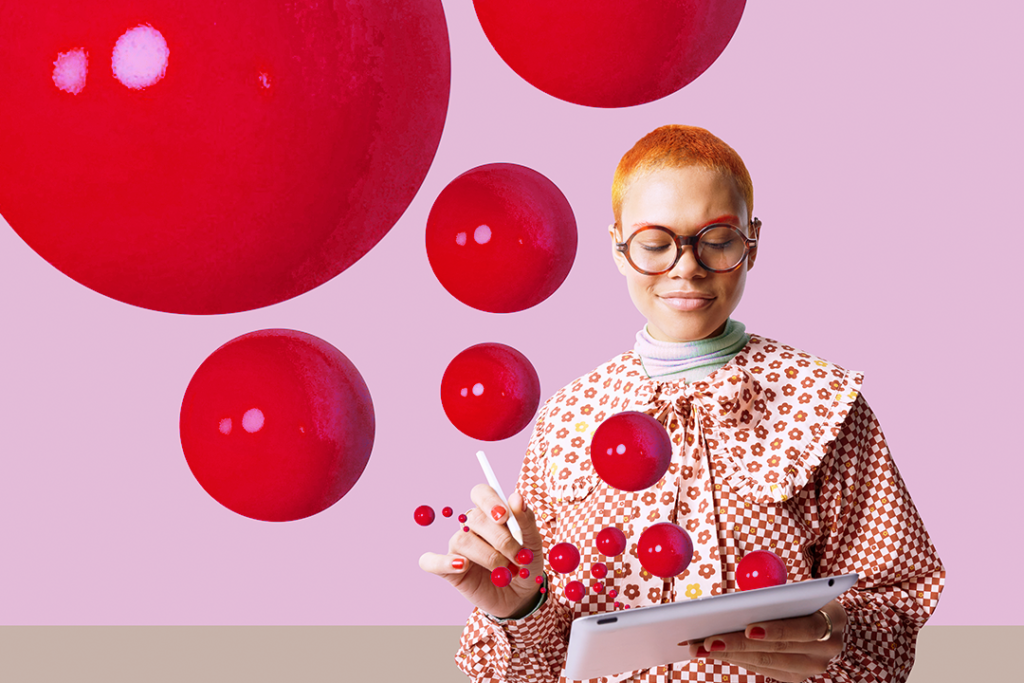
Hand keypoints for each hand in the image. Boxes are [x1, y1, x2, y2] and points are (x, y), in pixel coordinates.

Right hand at [419, 484, 544, 618]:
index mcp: (491, 513)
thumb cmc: (525, 564)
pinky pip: (432, 562)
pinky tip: (462, 565)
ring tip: (506, 571)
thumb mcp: (533, 543)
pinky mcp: (448, 570)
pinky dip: (443, 562)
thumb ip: (525, 520)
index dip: (490, 501)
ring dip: (488, 557)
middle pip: (474, 518)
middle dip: (500, 539)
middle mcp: (471, 526)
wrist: (521, 596)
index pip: (481, 493)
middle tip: (518, 557)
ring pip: (462, 539)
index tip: (504, 517)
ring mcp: (458, 547)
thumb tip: (516, 498)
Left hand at [685, 599, 846, 682]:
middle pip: (778, 650)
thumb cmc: (806, 598)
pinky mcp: (797, 677)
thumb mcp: (798, 591)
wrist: (830, 623)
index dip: (777, 630)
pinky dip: (737, 658)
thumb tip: (738, 602)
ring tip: (699, 648)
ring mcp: (812, 667)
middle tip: (707, 641)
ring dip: (729, 655)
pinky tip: (714, 652)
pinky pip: (763, 668)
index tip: (749, 629)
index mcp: (832, 620)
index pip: (805, 628)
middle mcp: (827, 648)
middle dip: (738, 644)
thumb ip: (777, 595)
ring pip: (766, 662)